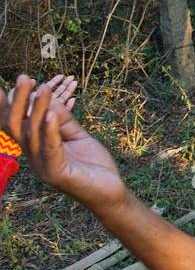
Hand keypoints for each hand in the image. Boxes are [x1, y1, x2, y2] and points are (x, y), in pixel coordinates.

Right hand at [1, 75, 127, 210]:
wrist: (111, 192)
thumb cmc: (93, 165)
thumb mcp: (78, 137)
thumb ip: (65, 120)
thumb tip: (51, 98)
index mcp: (36, 147)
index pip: (16, 124)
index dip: (9, 105)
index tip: (11, 83)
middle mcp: (34, 156)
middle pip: (17, 126)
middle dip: (19, 101)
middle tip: (24, 77)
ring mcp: (43, 166)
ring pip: (33, 134)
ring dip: (37, 109)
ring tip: (42, 87)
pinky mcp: (56, 174)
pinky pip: (51, 149)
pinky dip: (50, 131)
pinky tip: (51, 113)